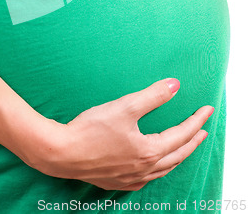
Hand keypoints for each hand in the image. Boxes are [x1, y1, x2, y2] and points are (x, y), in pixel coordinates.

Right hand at [32, 78, 213, 190]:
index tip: (207, 110)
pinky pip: (147, 178)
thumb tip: (174, 85)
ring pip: (164, 169)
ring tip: (184, 146)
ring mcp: (131, 178)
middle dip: (192, 140)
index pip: (181, 134)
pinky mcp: (117, 182)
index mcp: (149, 150)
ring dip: (178, 155)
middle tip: (202, 129)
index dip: (196, 120)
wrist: (61, 153)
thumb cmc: (91, 129)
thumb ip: (152, 96)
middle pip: (177, 154)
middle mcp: (144, 168)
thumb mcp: (125, 107)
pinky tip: (154, 165)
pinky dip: (159, 169)